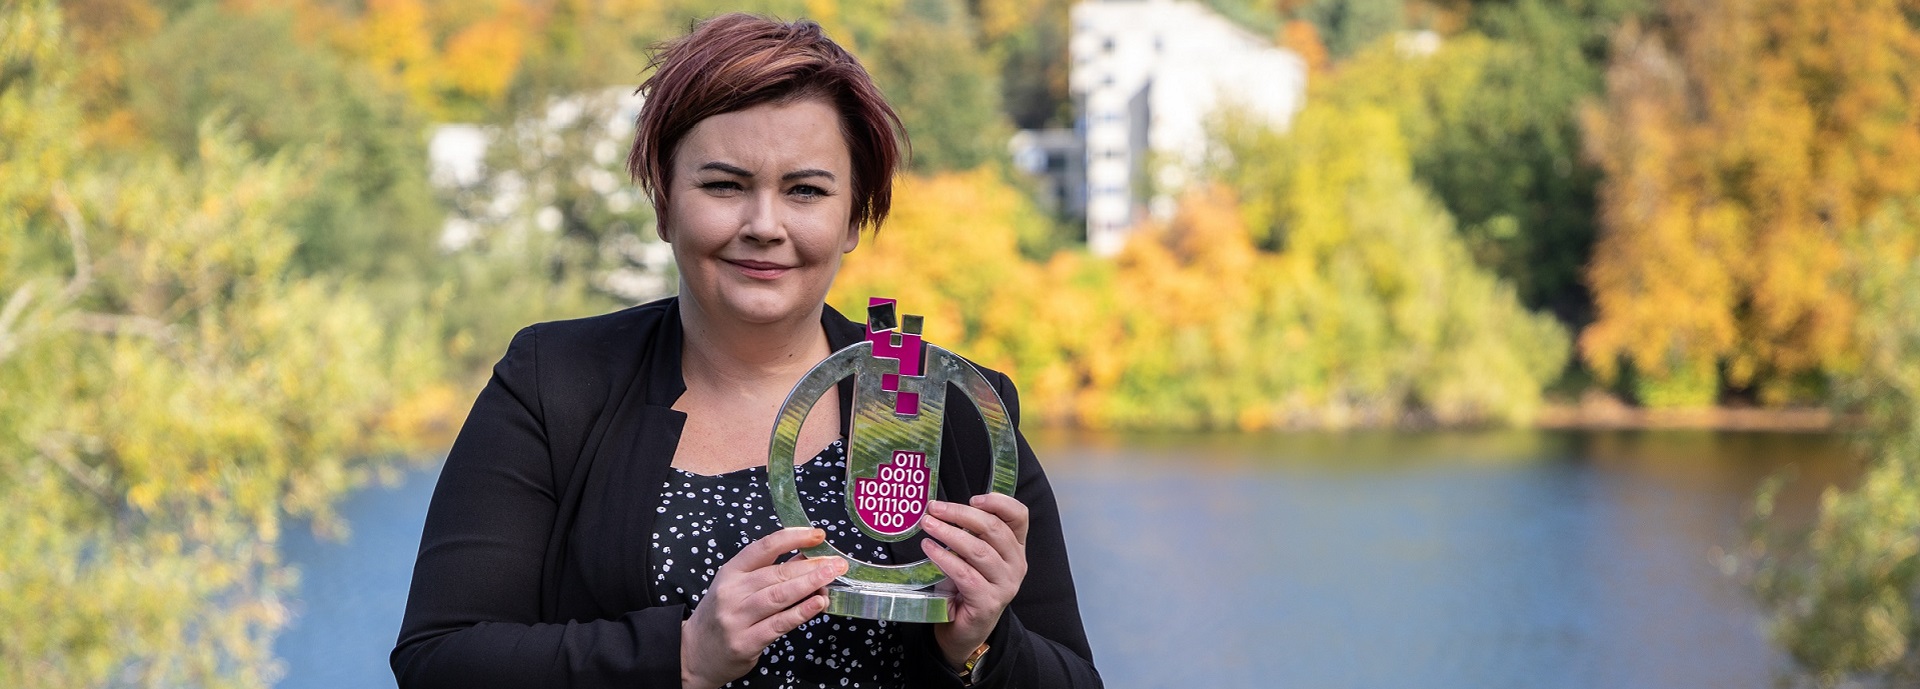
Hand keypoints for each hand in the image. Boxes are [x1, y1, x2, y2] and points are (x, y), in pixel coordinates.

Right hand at [681, 527, 846, 688]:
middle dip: (812, 565)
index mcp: (731, 572)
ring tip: (832, 577)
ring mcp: (737, 618)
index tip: (817, 535)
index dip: (793, 538)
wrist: (693, 652)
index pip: (764, 548)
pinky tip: (818, 603)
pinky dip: (801, 612)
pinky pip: (779, 624)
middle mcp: (732, 592)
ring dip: (810, 585)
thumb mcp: (736, 586)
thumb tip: (808, 558)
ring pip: (779, 596)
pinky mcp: (746, 641)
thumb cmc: (721, 615)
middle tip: (836, 563)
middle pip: (777, 573)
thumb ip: (768, 573)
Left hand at [920, 494, 1029, 670]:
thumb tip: (942, 509)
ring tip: (927, 525)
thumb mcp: (972, 556)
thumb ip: (970, 534)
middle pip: (994, 529)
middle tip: (934, 509)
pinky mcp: (988, 601)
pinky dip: (944, 558)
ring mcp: (1005, 584)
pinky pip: (964, 574)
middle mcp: (1016, 564)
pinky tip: (929, 548)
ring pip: (978, 550)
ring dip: (948, 533)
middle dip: (961, 514)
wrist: (963, 630)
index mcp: (1015, 548)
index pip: (1019, 516)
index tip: (973, 498)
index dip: (999, 502)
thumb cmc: (965, 587)